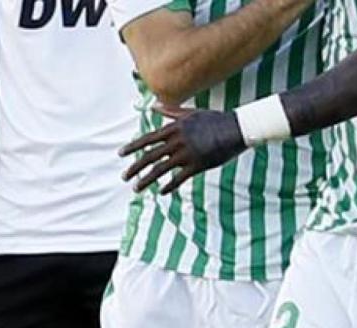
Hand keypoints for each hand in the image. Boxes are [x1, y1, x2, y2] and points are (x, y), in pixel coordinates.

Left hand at [120, 108, 246, 194]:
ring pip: (161, 169)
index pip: (148, 139)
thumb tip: (154, 106)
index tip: (120, 154)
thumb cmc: (214, 119)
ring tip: (136, 188)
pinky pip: (179, 178)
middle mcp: (177, 141)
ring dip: (147, 180)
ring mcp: (186, 154)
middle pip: (150, 156)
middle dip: (135, 167)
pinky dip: (169, 186)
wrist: (236, 128)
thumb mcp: (190, 113)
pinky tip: (162, 192)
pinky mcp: (197, 165)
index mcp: (174, 129)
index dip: (133, 147)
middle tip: (124, 177)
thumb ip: (170, 111)